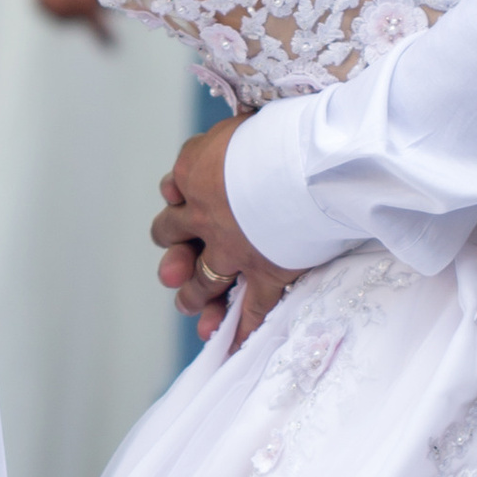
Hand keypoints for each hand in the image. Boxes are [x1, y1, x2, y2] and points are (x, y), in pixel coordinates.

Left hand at [151, 116, 297, 341]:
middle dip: (172, 252)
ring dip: (192, 297)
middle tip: (174, 268)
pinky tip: (231, 349)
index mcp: (193, 176)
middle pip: (171, 240)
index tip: (181, 199)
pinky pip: (251, 310)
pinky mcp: (265, 272)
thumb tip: (216, 153)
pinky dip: (241, 332)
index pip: (173, 190)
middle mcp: (203, 218)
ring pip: (201, 283)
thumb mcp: (234, 128)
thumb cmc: (277, 134)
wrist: (305, 165)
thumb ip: (218, 147)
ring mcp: (232, 251)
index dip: (177, 197)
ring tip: (188, 306)